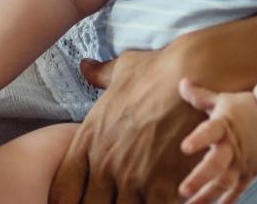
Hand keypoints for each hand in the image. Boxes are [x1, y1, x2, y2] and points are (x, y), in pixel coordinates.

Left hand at [48, 53, 204, 202]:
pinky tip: (165, 197)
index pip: (63, 189)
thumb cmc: (157, 71)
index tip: (80, 199)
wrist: (193, 75)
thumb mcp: (120, 71)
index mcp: (89, 141)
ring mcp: (134, 178)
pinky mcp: (164, 186)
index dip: (69, 200)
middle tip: (114, 197)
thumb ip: (99, 75)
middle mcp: (105, 164)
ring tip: (139, 197)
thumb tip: (86, 66)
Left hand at [177, 79, 256, 203]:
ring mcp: (242, 162)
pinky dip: (228, 200)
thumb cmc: (245, 108)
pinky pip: (238, 189)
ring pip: (224, 182)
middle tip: (183, 191)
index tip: (184, 148)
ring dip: (207, 195)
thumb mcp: (222, 100)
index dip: (197, 139)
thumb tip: (182, 82)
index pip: (209, 132)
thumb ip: (200, 96)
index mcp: (223, 126)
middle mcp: (232, 146)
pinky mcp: (250, 172)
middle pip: (216, 165)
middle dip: (199, 178)